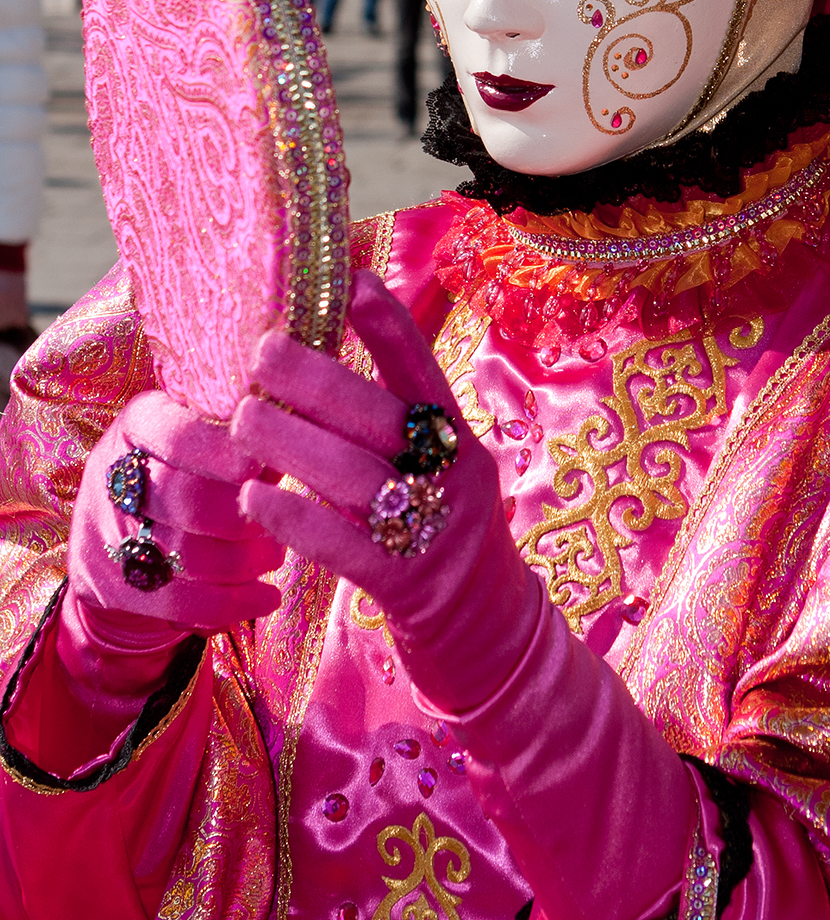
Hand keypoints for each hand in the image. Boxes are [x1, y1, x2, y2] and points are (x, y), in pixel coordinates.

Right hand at [70, 390, 283, 645]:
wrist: (121, 530)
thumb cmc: (192, 468)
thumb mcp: (208, 436)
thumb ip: (248, 435)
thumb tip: (300, 433)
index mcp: (141, 423)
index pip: (176, 435)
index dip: (218, 452)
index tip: (258, 464)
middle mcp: (114, 474)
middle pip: (182, 500)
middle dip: (240, 519)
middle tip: (279, 524)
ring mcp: (105, 532)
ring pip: (181, 555)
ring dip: (241, 563)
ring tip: (276, 557)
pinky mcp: (108, 584)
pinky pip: (173, 602)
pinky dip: (227, 604)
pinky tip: (265, 599)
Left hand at [232, 268, 539, 712]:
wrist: (496, 639)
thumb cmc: (447, 540)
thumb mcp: (442, 475)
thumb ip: (399, 430)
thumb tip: (324, 367)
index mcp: (463, 439)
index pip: (426, 370)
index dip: (388, 324)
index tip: (348, 280)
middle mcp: (457, 477)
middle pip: (383, 418)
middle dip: (319, 380)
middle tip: (262, 351)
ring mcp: (436, 531)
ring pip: (356, 476)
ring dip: (293, 444)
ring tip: (242, 419)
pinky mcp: (409, 585)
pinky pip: (344, 545)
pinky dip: (295, 518)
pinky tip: (255, 500)